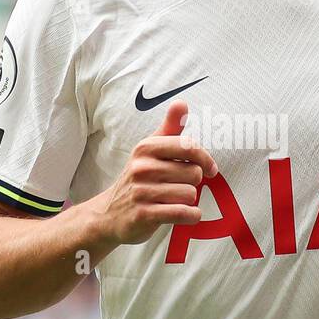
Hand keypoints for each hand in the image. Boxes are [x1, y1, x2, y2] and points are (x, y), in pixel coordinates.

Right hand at [102, 100, 217, 244]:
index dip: (206, 159)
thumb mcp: (149, 151)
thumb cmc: (138, 180)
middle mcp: (142, 167)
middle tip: (178, 186)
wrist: (108, 214)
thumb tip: (181, 103)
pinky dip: (191, 216)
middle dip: (192, 183)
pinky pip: (183, 213)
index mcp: (146, 148)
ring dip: (188, 201)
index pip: (189, 146)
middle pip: (194, 173)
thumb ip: (169, 128)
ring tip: (173, 200)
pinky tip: (185, 214)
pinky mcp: (144, 215)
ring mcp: (142, 191)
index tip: (210, 169)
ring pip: (190, 194)